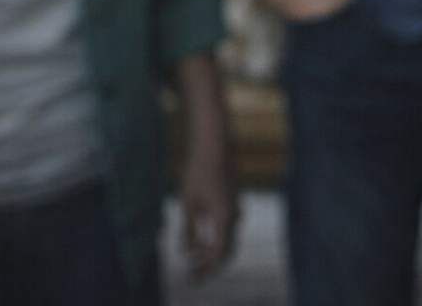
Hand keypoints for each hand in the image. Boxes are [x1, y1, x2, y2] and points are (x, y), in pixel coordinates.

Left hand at [179, 143, 237, 280]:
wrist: (215, 144)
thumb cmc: (198, 171)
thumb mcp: (188, 203)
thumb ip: (188, 230)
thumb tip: (186, 252)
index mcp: (224, 218)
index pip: (217, 254)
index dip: (204, 269)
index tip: (191, 278)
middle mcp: (234, 216)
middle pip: (226, 251)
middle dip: (209, 265)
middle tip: (192, 274)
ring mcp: (236, 208)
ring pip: (227, 240)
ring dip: (210, 251)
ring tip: (192, 258)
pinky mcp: (232, 201)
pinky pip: (226, 228)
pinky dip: (214, 238)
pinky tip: (199, 240)